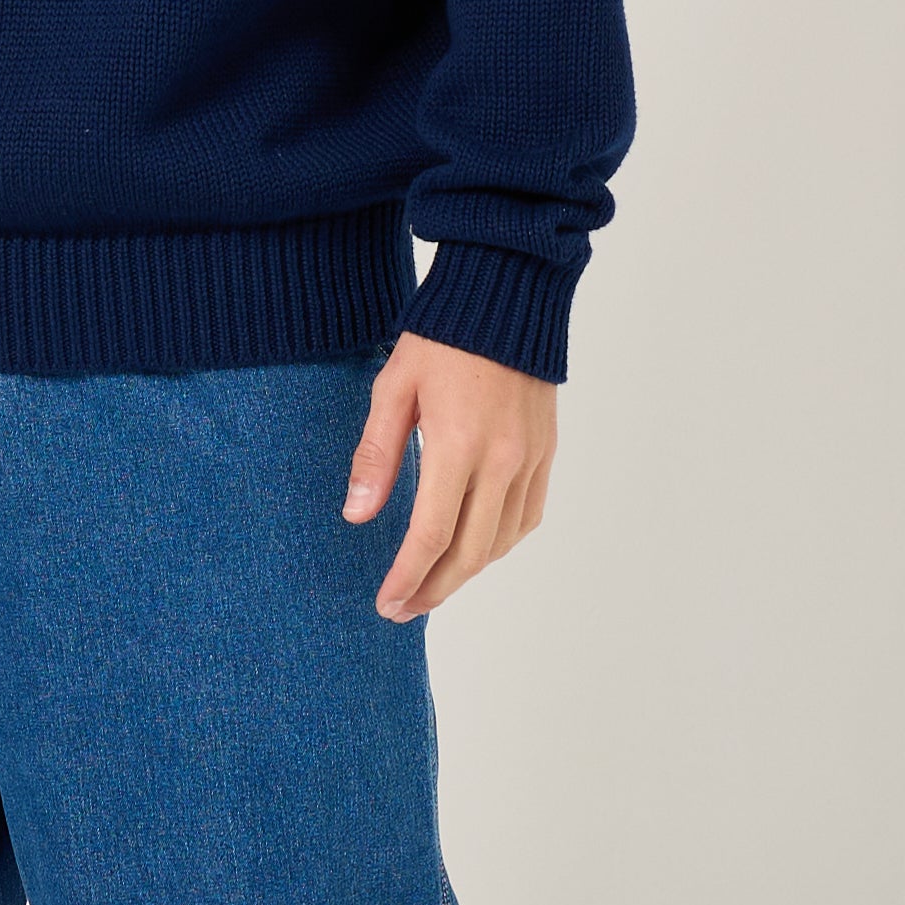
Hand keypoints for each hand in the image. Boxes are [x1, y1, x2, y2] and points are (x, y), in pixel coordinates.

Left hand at [343, 335, 556, 620]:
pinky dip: (499, 544)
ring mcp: (531, 458)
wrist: (507, 296)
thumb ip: (376, 455)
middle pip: (469, 552)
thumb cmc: (441, 337)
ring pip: (501, 542)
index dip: (408, 577)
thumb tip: (357, 516)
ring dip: (465, 572)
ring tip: (432, 584)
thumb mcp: (393, 388)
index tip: (386, 603)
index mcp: (458, 444)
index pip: (431, 534)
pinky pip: (527, 517)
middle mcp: (502, 459)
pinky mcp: (547, 451)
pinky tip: (475, 549)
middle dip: (433, 589)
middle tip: (403, 609)